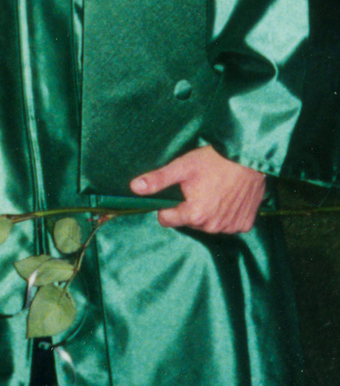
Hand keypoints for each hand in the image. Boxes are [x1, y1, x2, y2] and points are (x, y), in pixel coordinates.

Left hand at [130, 144, 265, 233]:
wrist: (250, 158)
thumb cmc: (215, 160)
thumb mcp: (182, 166)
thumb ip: (158, 180)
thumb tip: (134, 188)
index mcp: (194, 215)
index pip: (167, 219)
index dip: (166, 206)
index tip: (175, 193)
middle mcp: (212, 226)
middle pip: (188, 222)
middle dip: (189, 208)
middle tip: (197, 187)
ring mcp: (230, 227)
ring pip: (208, 224)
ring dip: (207, 212)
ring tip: (213, 190)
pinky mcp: (245, 224)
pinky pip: (228, 223)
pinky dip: (226, 214)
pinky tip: (228, 197)